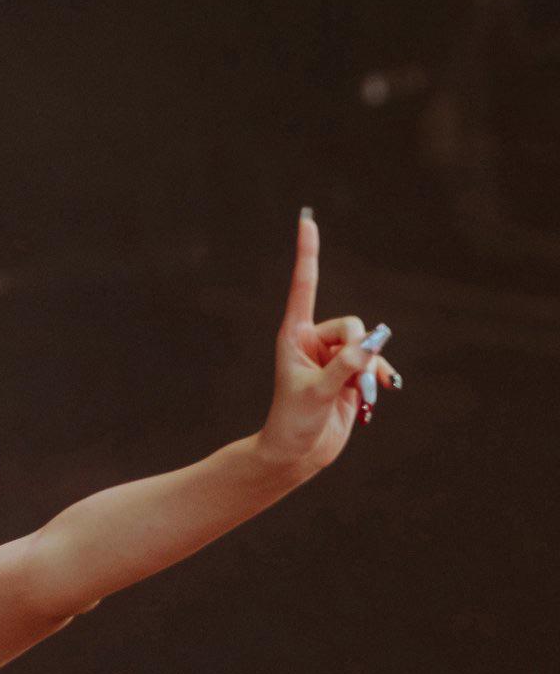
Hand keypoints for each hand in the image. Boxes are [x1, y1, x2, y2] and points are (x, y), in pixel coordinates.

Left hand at [256, 209, 393, 477]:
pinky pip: (378, 363)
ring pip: (370, 345)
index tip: (307, 220)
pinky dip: (379, 379)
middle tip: (348, 381)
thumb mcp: (317, 394)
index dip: (308, 253)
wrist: (298, 452)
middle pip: (354, 325)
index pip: (305, 286)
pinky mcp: (351, 373)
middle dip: (360, 352)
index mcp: (294, 335)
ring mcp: (335, 356)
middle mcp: (315, 340)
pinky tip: (375, 396)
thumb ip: (346, 368)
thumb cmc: (293, 423)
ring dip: (370, 371)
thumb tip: (374, 344)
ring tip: (357, 396)